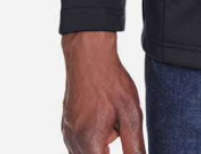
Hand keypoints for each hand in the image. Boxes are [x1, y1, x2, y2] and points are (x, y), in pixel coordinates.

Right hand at [61, 31, 144, 153]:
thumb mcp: (130, 115)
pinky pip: (80, 141)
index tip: (120, 133)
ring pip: (85, 151)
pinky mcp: (66, 125)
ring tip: (110, 116)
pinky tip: (102, 114)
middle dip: (108, 148)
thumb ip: (134, 145)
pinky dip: (93, 135)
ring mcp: (67, 133)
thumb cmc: (112, 83)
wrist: (89, 56)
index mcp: (89, 143)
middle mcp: (73, 142)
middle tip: (116, 122)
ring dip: (101, 144)